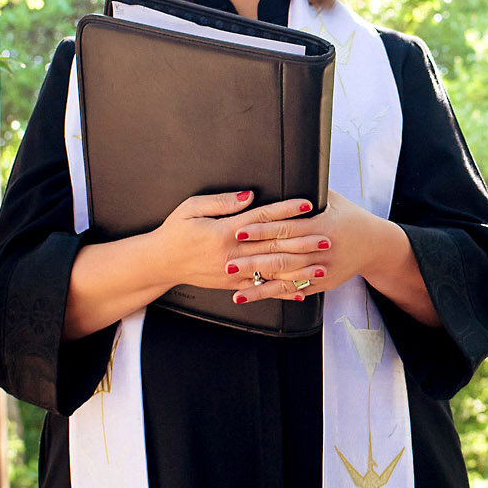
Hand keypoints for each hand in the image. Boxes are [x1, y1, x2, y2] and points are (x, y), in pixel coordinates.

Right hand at [147, 190, 324, 290]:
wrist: (160, 263)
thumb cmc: (175, 232)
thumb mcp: (191, 208)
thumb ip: (221, 202)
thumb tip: (248, 195)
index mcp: (225, 231)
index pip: (263, 218)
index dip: (287, 210)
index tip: (307, 204)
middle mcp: (233, 254)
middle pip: (274, 246)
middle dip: (302, 242)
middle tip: (326, 237)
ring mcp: (234, 273)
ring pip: (272, 272)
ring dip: (298, 270)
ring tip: (321, 267)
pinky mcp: (233, 285)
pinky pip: (262, 289)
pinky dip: (282, 291)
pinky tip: (300, 292)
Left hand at [232, 190, 394, 305]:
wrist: (375, 245)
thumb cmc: (350, 217)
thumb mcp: (334, 198)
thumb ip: (309, 190)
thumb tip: (285, 173)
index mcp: (323, 226)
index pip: (286, 228)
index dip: (261, 230)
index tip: (239, 231)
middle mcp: (323, 250)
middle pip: (282, 256)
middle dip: (253, 260)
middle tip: (228, 261)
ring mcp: (324, 270)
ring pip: (286, 278)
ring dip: (259, 284)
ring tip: (235, 286)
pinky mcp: (323, 284)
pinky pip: (294, 290)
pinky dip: (273, 294)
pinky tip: (254, 295)